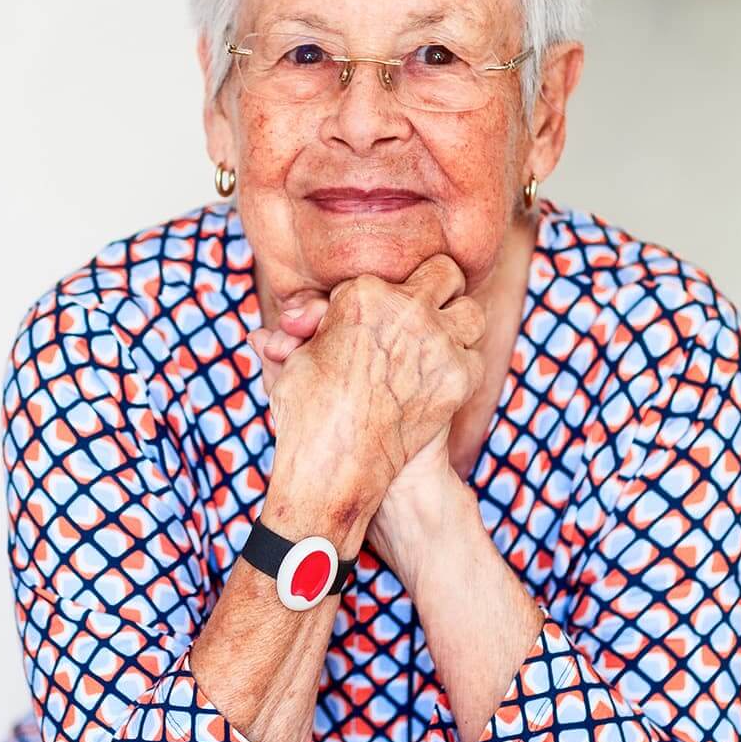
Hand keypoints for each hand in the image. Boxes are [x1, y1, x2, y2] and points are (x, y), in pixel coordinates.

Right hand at [247, 255, 484, 556]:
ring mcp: (438, 341)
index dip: (376, 297)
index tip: (366, 321)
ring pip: (470, 311)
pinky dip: (460, 365)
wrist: (336, 469)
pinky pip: (474, 356)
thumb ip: (294, 336)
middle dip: (435, 287)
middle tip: (424, 308)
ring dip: (456, 324)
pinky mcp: (459, 376)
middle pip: (445, 273)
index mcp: (363, 294)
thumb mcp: (292, 363)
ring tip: (437, 341)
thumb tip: (267, 333)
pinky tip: (439, 378)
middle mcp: (406, 309)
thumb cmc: (305, 413)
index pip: (385, 276)